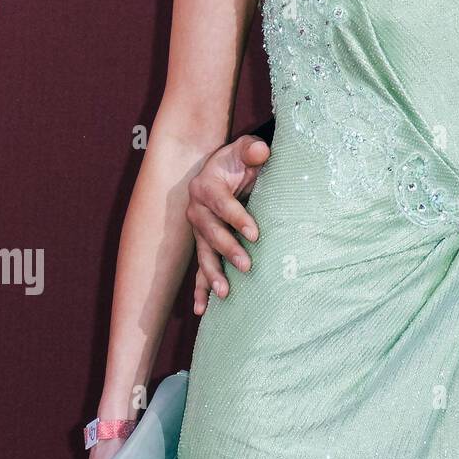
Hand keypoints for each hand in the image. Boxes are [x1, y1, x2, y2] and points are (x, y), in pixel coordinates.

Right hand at [186, 135, 270, 313]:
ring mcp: (198, 229)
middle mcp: (197, 210)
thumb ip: (252, 149)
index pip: (222, 204)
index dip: (238, 218)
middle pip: (211, 233)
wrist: (225, 168)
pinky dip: (199, 288)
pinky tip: (201, 309)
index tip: (255, 234)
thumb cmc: (240, 159)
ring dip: (212, 274)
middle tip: (247, 266)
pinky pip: (199, 267)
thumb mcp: (246, 149)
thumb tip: (261, 151)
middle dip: (228, 250)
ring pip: (203, 254)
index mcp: (206, 186)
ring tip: (224, 293)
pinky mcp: (203, 242)